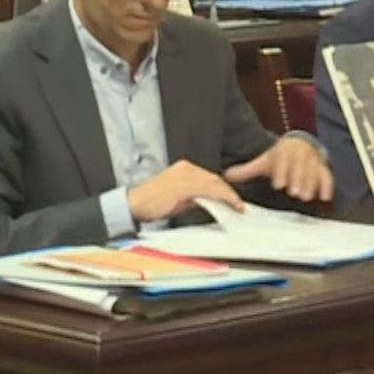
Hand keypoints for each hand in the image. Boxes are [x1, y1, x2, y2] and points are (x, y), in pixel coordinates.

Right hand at [127, 160, 243, 222]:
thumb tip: (209, 202)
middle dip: (228, 192)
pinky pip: (209, 190)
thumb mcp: (177, 198)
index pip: (209, 177)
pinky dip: (222, 197)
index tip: (233, 199)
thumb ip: (194, 196)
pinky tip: (229, 204)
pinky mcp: (184, 184)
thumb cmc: (151, 203)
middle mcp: (186, 168)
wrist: (133, 204)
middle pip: (214, 179)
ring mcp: (185, 175)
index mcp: (184, 168)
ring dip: (228, 195)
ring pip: (214, 183)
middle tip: (239, 204)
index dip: (223, 189)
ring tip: (238, 206)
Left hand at [225, 137, 333, 202]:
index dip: (281, 170)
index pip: (283, 158)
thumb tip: (226, 175)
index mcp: (284, 149)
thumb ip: (247, 170)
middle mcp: (300, 152)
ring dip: (311, 183)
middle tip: (294, 192)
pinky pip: (327, 175)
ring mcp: (313, 159)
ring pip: (314, 170)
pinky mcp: (322, 167)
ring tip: (305, 196)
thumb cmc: (280, 158)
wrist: (299, 146)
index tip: (277, 184)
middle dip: (298, 178)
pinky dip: (326, 185)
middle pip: (300, 164)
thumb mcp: (264, 162)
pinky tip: (324, 197)